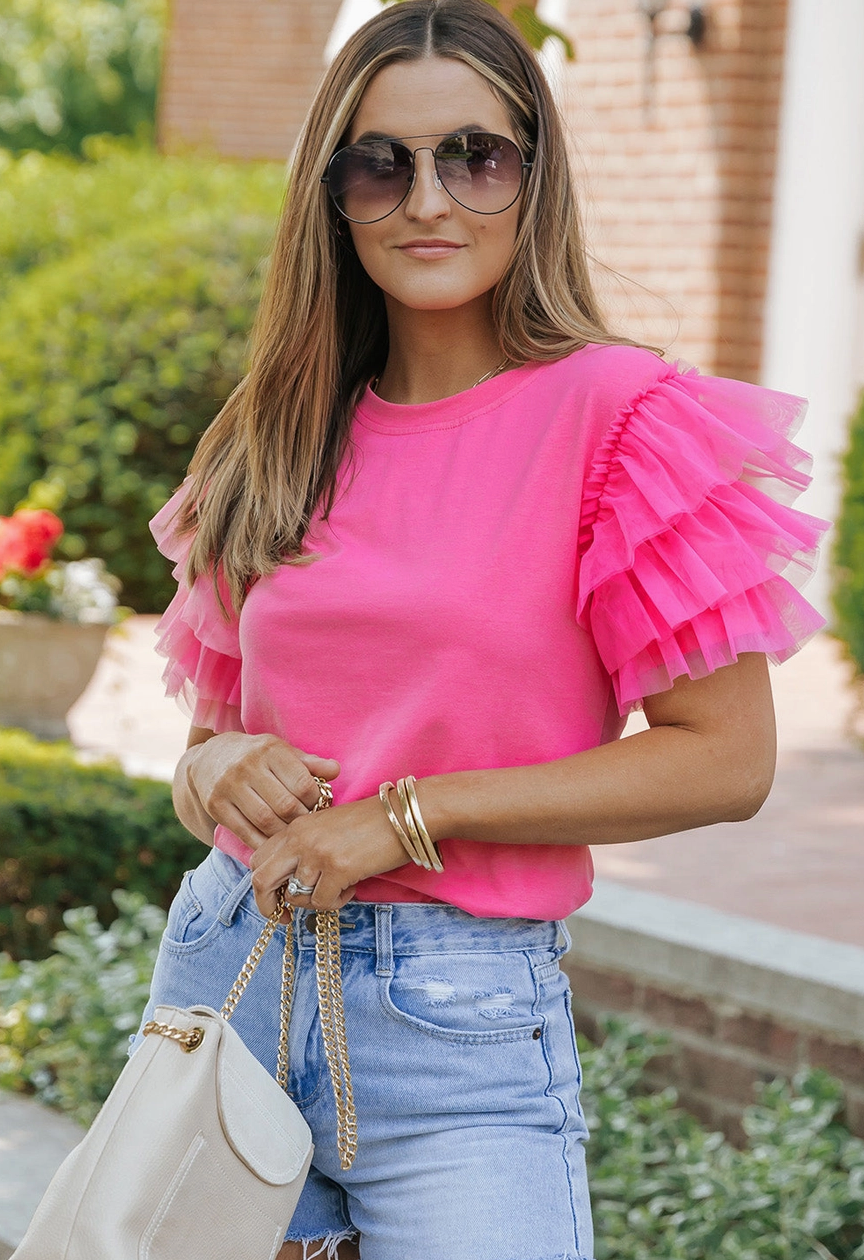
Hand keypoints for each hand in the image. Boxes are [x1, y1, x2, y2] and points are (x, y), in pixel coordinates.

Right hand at [186, 732, 339, 851]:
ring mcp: (229, 786)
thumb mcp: (281, 751)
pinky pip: (244, 832)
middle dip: (301, 820)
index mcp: (270, 750)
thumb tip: (336, 770)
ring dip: (284, 834)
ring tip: (293, 836)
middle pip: (285, 805)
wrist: (209, 758)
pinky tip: (273, 844)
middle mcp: (248, 766)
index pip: (303, 783)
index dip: (316, 800)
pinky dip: (262, 843)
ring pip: (265, 821)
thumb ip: (309, 763)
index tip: (318, 806)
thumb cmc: (257, 756)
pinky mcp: (215, 805)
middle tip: (308, 826)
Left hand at [250, 794, 409, 914]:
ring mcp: (318, 853)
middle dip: (267, 906)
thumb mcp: (327, 827)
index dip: (263, 885)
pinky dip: (336, 903)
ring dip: (316, 902)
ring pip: (296, 897)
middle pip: (261, 880)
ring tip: (338, 889)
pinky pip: (323, 902)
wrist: (406, 814)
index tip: (278, 899)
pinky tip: (351, 888)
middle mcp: (300, 838)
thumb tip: (288, 885)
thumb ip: (303, 848)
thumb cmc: (371, 823)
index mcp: (296, 826)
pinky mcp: (338, 868)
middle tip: (284, 918)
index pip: (257, 860)